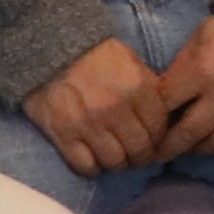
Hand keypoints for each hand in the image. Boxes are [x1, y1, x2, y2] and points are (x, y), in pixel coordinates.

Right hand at [22, 36, 162, 176]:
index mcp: (138, 89)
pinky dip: (92, 168)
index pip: (159, 129)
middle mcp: (116, 110)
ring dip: (117, 164)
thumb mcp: (132, 62)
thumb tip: (163, 118)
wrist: (51, 45)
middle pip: (139, 150)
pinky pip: (85, 166)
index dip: (158, 140)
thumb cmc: (95, 53)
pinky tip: (93, 160)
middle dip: (140, 157)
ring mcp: (89, 124)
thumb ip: (148, 89)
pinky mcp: (64, 134)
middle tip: (135, 157)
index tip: (153, 143)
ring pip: (114, 162)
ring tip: (114, 159)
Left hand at [158, 4, 213, 162]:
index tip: (149, 122)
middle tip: (160, 151)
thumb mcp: (203, 33)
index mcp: (202, 71)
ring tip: (193, 146)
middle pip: (186, 135)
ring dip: (199, 150)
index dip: (152, 116)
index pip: (165, 105)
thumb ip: (183, 64)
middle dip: (168, 146)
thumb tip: (167, 94)